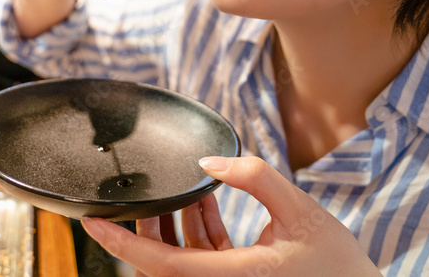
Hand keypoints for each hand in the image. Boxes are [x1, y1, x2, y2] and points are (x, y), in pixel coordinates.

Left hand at [81, 156, 381, 276]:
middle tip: (140, 190)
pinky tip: (202, 199)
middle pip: (163, 260)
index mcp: (234, 276)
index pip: (161, 263)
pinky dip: (197, 230)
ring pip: (180, 258)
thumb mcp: (302, 210)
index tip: (92, 222)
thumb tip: (208, 162)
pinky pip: (201, 259)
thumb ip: (255, 179)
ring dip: (173, 224)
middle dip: (147, 224)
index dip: (121, 241)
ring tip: (176, 187)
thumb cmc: (337, 262)